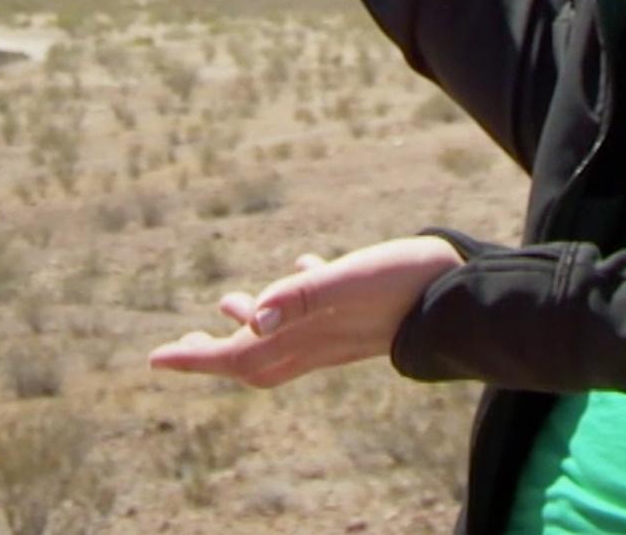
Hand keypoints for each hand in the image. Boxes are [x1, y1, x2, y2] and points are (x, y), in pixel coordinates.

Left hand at [146, 234, 462, 388]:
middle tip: (178, 346)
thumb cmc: (408, 281)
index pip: (239, 354)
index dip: (197, 356)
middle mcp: (321, 341)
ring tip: (228, 303)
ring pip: (285, 338)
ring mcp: (343, 331)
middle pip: (254, 357)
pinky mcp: (365, 313)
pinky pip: (318, 312)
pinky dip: (296, 297)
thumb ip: (302, 294)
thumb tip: (251, 316)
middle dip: (214, 352)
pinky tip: (301, 268)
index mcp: (308, 335)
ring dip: (251, 326)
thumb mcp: (350, 279)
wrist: (469, 292)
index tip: (156, 357)